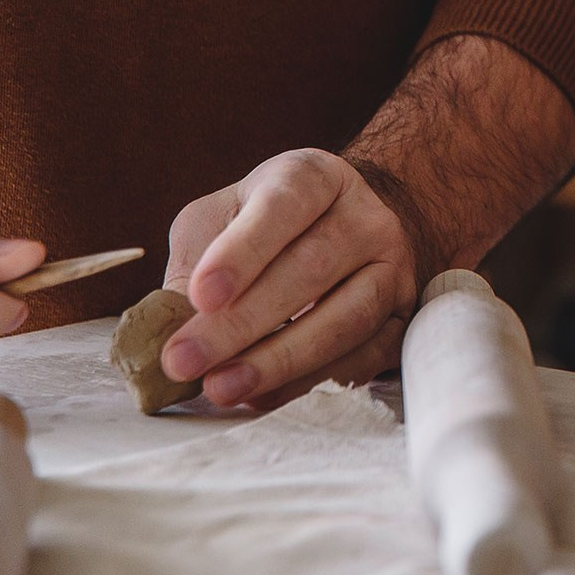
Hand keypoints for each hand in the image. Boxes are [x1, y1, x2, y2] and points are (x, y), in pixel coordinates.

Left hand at [160, 148, 419, 408]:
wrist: (347, 230)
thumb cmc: (266, 227)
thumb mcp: (221, 218)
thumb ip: (196, 261)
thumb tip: (172, 326)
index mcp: (315, 179)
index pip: (283, 206)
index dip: (244, 250)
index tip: (203, 295)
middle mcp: (365, 218)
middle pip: (312, 268)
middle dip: (243, 322)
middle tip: (186, 361)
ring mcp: (393, 268)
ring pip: (347, 318)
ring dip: (280, 360)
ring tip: (222, 387)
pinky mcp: (402, 318)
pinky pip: (364, 357)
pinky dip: (309, 383)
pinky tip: (261, 396)